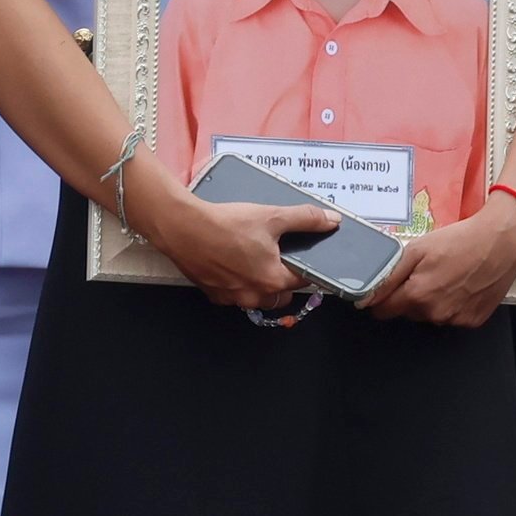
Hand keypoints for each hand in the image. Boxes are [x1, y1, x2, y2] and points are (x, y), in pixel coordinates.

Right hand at [151, 197, 338, 310]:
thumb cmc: (228, 224)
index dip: (309, 267)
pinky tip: (235, 260)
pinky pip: (235, 294)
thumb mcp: (273, 216)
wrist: (182, 228)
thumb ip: (306, 218)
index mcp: (272, 281)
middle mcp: (253, 296)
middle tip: (282, 256)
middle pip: (281, 295)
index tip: (309, 257)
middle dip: (285, 280)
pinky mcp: (212, 294)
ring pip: (257, 297)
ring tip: (257, 256)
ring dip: (262, 283)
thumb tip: (332, 220)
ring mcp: (231, 298)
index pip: (304, 281)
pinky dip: (240, 282)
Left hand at [363, 201, 515, 326]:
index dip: (384, 297)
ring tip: (450, 275)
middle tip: (429, 271)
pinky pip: (454, 317)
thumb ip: (388, 276)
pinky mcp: (473, 320)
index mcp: (417, 295)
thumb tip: (366, 299)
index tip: (393, 286)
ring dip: (434, 301)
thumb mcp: (418, 248)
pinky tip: (465, 285)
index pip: (383, 311)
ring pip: (431, 315)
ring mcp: (455, 319)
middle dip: (412, 295)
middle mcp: (434, 313)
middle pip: (409, 312)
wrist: (502, 240)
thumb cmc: (461, 239)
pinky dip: (455, 304)